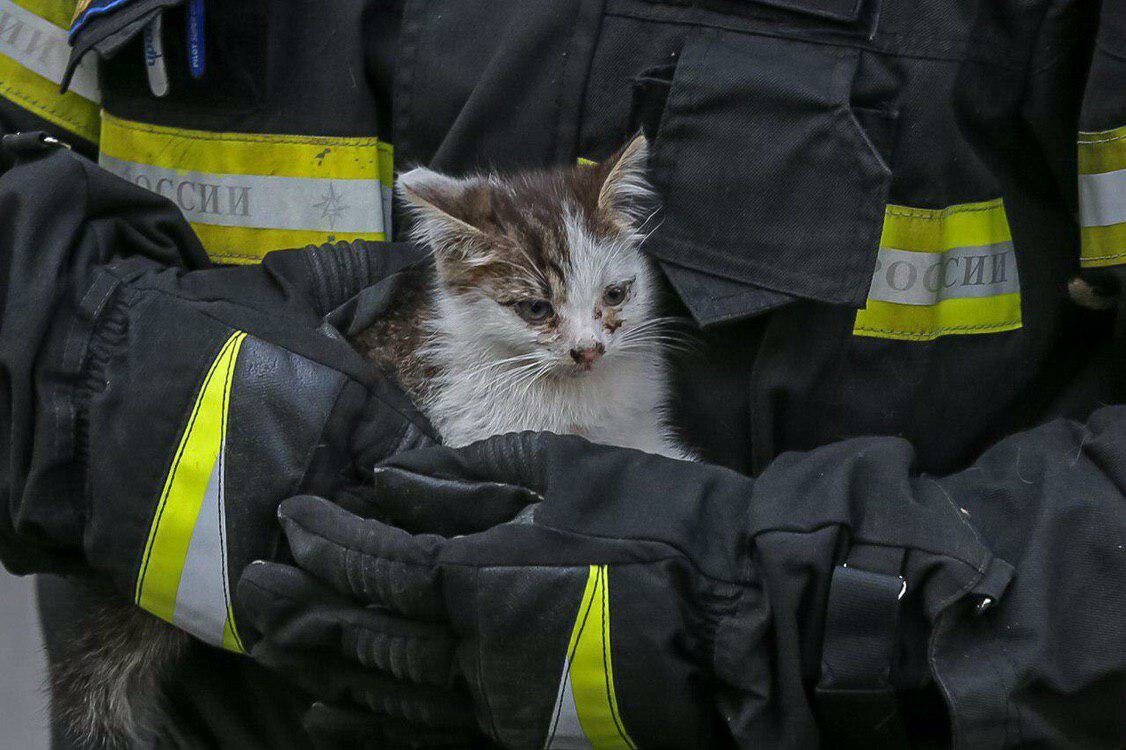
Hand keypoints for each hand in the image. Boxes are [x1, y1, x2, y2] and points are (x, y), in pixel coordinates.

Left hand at [241, 432, 1011, 747]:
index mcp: (482, 574)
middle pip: (362, 630)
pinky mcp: (517, 726)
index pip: (376, 560)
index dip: (326, 541)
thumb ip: (473, 480)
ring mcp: (493, 698)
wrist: (740, 615)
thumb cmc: (663, 531)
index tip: (290, 521)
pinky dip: (370, 720)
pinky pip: (423, 728)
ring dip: (322, 662)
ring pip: (381, 686)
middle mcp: (471, 647)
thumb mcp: (570, 478)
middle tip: (255, 590)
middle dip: (302, 606)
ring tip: (277, 644)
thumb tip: (394, 478)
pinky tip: (333, 715)